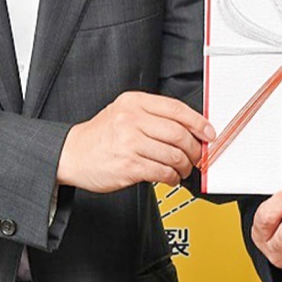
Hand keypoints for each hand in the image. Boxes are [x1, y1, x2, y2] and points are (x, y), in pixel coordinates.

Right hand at [57, 91, 215, 192]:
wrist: (71, 154)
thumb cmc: (100, 135)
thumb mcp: (123, 112)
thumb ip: (153, 116)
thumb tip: (190, 128)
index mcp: (134, 102)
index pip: (176, 109)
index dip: (198, 122)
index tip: (209, 133)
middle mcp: (132, 119)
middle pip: (178, 133)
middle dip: (194, 149)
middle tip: (197, 156)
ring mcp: (129, 143)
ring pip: (173, 155)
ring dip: (184, 166)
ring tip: (183, 170)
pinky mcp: (128, 166)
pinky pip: (162, 173)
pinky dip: (172, 178)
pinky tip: (170, 178)